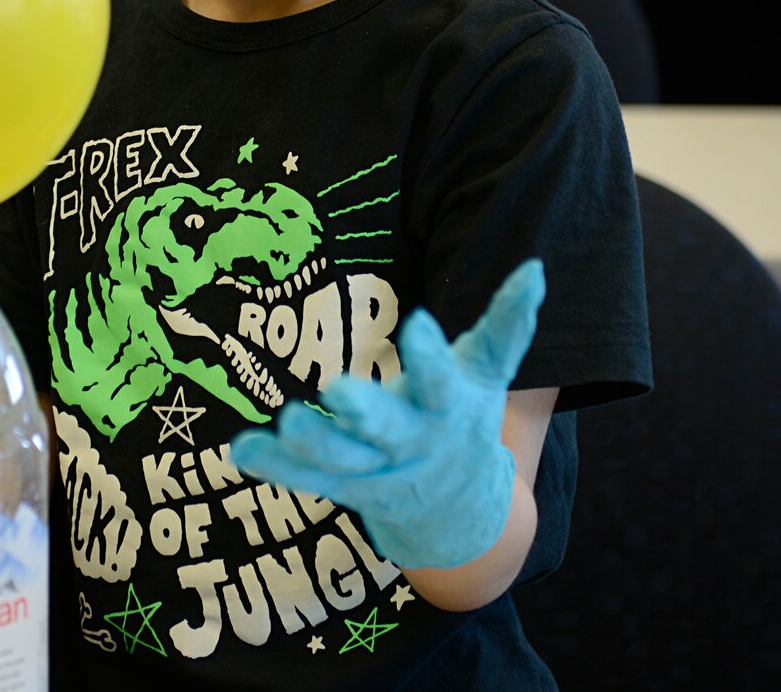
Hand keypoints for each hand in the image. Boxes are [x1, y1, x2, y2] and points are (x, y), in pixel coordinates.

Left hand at [231, 260, 544, 570]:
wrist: (459, 513)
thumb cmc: (466, 419)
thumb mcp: (488, 374)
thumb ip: (507, 324)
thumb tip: (536, 267)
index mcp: (446, 409)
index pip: (442, 383)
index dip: (433, 356)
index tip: (419, 323)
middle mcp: (410, 443)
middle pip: (387, 430)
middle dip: (364, 413)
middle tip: (336, 390)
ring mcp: (374, 471)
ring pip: (341, 461)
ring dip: (313, 443)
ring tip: (287, 419)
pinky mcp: (343, 487)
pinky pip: (307, 479)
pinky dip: (276, 466)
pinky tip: (244, 448)